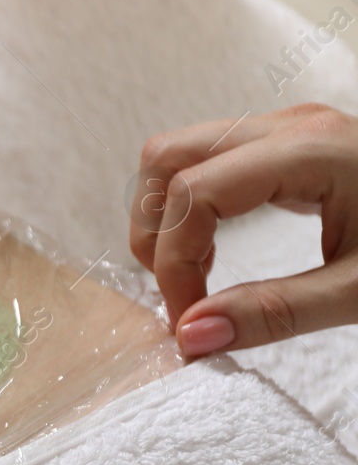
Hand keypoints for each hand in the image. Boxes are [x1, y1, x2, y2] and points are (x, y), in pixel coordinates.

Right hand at [130, 103, 357, 356]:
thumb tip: (190, 338)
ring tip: (197, 275)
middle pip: (168, 157)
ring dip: (168, 216)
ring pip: (181, 154)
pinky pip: (211, 161)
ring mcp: (290, 130)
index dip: (173, 262)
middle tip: (180, 292)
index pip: (193, 195)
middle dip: (156, 229)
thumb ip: (274, 314)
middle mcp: (290, 126)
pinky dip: (193, 208)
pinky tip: (219, 253)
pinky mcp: (292, 145)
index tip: (188, 320)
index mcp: (308, 152)